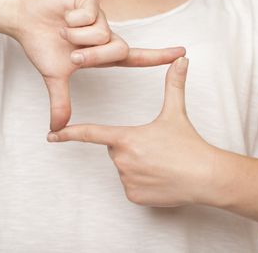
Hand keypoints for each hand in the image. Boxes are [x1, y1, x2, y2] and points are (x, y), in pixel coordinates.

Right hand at [11, 0, 185, 130]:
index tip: (182, 54)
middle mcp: (106, 34)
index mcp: (103, 53)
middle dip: (92, 57)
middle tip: (73, 56)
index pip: (136, 57)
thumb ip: (61, 101)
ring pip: (103, 33)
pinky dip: (71, 20)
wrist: (25, 19)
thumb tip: (56, 129)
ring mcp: (100, 17)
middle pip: (118, 50)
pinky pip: (89, 15)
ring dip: (78, 38)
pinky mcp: (90, 0)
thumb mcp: (55, 77)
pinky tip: (64, 16)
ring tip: (64, 31)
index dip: (159, 57)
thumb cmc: (44, 45)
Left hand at [47, 57, 220, 206]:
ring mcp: (127, 180)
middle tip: (154, 147)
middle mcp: (122, 160)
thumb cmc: (188, 145)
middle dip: (129, 146)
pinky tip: (160, 178)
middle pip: (115, 149)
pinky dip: (142, 182)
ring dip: (137, 165)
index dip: (69, 133)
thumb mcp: (176, 113)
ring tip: (160, 163)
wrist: (206, 177)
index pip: (92, 134)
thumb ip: (174, 85)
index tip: (51, 135)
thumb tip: (182, 60)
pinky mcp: (134, 196)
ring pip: (124, 168)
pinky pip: (131, 186)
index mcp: (127, 138)